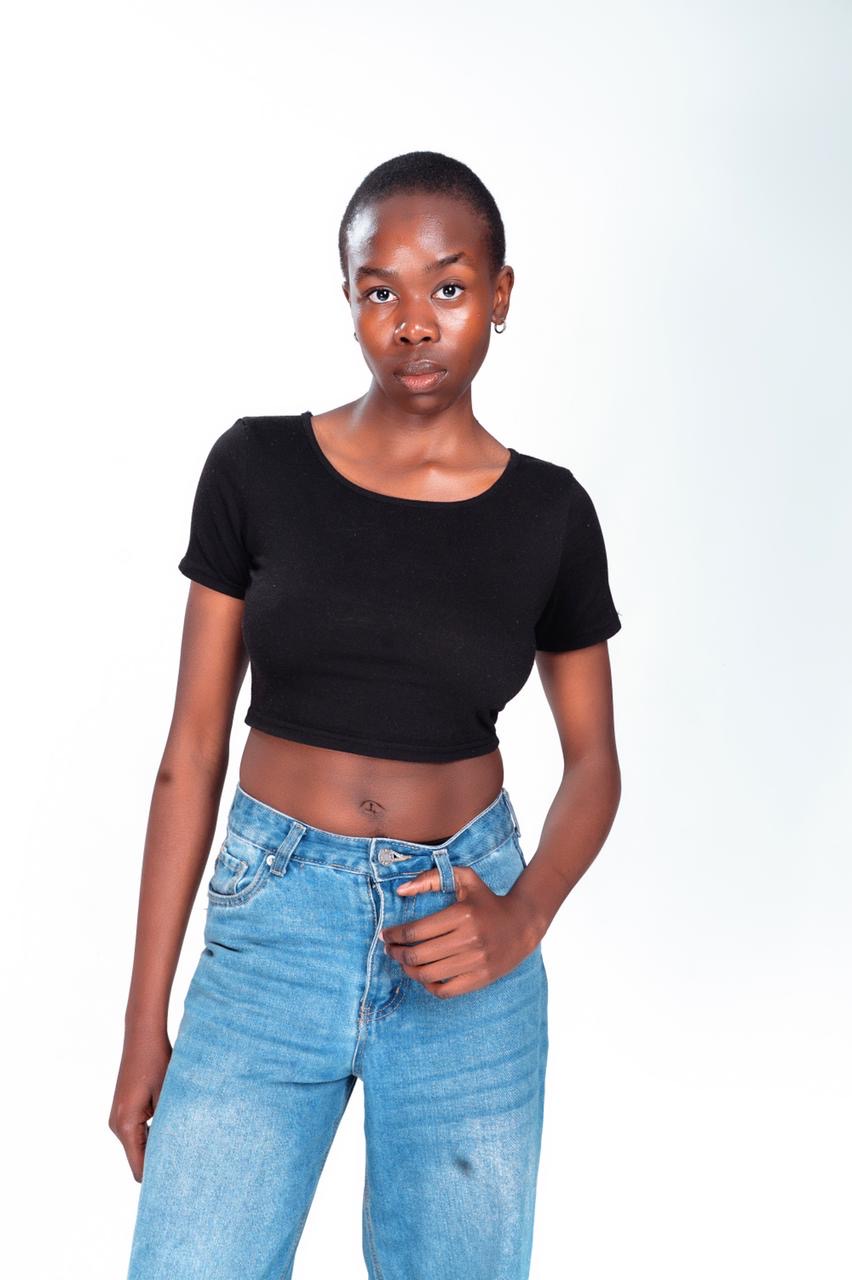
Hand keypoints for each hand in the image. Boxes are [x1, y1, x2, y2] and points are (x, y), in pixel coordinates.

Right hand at [108, 1024, 172, 1180]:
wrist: (142, 1035)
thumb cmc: (158, 1061)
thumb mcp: (168, 1095)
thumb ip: (170, 1126)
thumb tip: (179, 1153)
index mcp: (126, 1125)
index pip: (140, 1167)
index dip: (158, 1178)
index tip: (179, 1187)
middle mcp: (117, 1126)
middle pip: (139, 1159)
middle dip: (161, 1163)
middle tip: (189, 1170)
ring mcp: (119, 1119)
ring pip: (140, 1147)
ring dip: (159, 1148)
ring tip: (186, 1151)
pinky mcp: (125, 1111)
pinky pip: (139, 1134)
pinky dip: (154, 1136)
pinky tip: (175, 1131)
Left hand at [380, 864, 537, 998]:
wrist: (522, 924)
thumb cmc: (487, 900)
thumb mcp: (464, 878)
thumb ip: (431, 878)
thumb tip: (401, 891)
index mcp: (462, 915)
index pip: (416, 931)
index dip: (395, 935)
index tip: (386, 935)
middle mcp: (469, 940)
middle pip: (418, 955)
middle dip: (396, 953)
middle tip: (390, 949)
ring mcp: (476, 962)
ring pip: (428, 975)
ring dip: (408, 969)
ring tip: (403, 961)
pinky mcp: (481, 978)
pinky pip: (445, 991)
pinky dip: (429, 986)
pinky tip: (424, 976)